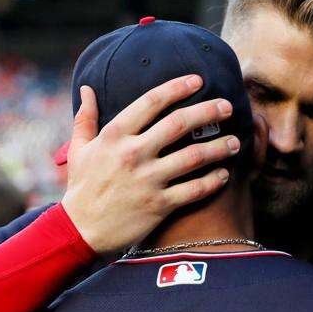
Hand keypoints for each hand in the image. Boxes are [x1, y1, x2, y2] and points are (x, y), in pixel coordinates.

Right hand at [61, 74, 239, 253]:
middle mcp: (133, 154)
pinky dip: (213, 181)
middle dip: (208, 111)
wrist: (79, 231)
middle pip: (179, 123)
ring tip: (235, 142)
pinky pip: (194, 190)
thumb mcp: (77, 150)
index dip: (177, 87)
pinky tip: (224, 174)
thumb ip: (85, 118)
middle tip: (227, 105)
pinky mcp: (159, 205)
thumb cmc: (81, 188)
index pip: (151, 102)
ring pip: (194, 156)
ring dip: (219, 147)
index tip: (198, 80)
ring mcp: (148, 180)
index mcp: (114, 136)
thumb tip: (87, 88)